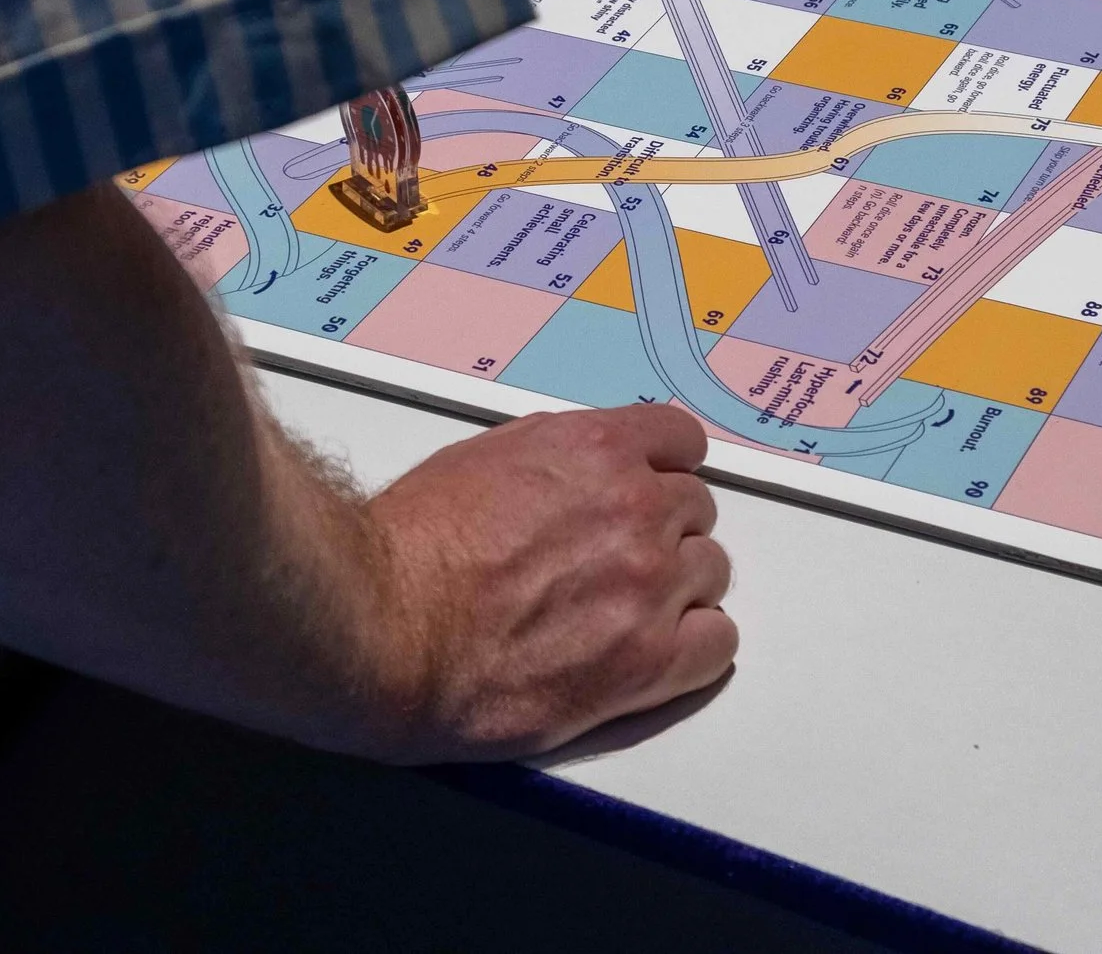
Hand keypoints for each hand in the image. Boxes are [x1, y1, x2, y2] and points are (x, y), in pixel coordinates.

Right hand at [364, 403, 734, 761]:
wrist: (383, 630)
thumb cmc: (409, 552)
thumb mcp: (481, 460)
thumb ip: (553, 459)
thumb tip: (576, 470)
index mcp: (595, 450)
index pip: (680, 441)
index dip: (662, 470)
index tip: (649, 491)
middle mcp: (635, 508)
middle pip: (696, 510)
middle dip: (661, 533)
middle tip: (614, 564)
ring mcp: (649, 585)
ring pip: (710, 573)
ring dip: (676, 590)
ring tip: (622, 614)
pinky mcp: (648, 661)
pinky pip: (718, 644)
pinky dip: (692, 648)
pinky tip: (652, 653)